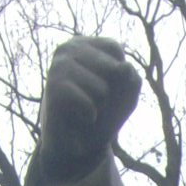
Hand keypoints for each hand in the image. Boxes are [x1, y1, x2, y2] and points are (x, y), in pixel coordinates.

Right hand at [37, 37, 140, 179]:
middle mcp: (67, 49)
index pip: (114, 48)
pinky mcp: (53, 89)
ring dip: (101, 104)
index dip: (120, 73)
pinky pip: (89, 103)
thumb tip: (125, 68)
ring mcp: (58, 67)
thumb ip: (132, 78)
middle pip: (113, 68)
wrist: (78, 141)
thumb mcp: (127, 93)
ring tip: (89, 106)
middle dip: (112, 92)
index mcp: (84, 43)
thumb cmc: (104, 111)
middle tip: (97, 99)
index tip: (108, 85)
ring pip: (102, 88)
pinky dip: (91, 115)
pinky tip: (82, 115)